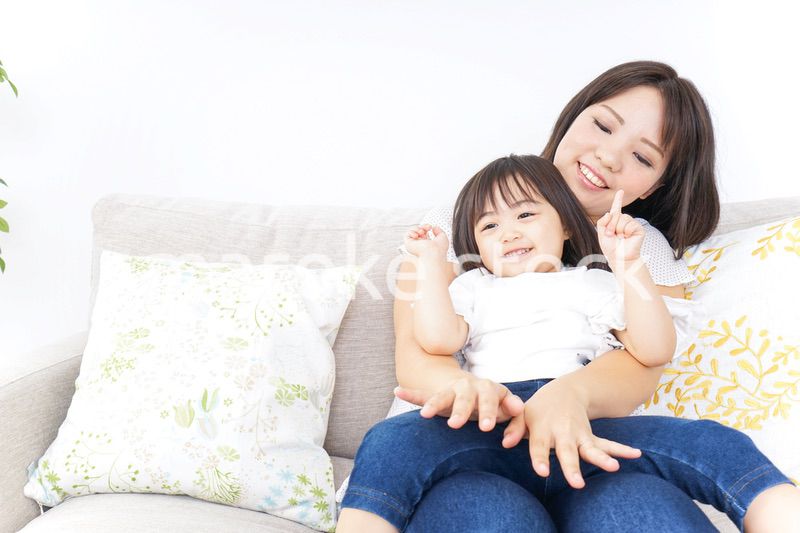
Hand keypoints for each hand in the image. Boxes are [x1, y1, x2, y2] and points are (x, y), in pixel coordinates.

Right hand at [395, 375, 524, 431]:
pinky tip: (398, 391)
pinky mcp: (437, 395)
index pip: (489, 398)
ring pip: (442, 396)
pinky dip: (411, 394)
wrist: (477, 389)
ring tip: (425, 415)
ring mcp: (451, 391)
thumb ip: (513, 409)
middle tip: (456, 425)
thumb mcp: (507, 405)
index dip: (487, 412)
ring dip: (434, 404)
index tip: (486, 428)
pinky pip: (423, 394)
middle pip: (464, 397)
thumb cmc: (495, 403)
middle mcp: (468, 386)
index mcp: (488, 388)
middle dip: (460, 410)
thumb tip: (517, 407)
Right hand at [404, 224, 448, 258]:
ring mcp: (414, 245)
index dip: (426, 227)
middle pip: (417, 231)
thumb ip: (439, 231)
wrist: (433, 254)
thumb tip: (434, 227)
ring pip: (412, 231)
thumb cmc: (439, 248)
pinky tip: (417, 235)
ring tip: (422, 232)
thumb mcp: (443, 237)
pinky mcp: (408, 244)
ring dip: (417, 228)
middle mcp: (420, 244)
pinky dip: (412, 232)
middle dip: (422, 227)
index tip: (430, 227)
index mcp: (427, 243)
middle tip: (428, 227)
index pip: (423, 232)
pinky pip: (407, 234)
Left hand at [501, 378, 640, 488]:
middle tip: (577, 483)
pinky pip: (607, 444)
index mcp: (542, 429)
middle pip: (567, 451)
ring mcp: (579, 435)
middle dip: (572, 467)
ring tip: (613, 467)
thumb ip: (514, 429)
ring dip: (602, 458)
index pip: (539, 447)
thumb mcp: (522, 414)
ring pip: (591, 448)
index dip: (540, 459)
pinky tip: (636, 454)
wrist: (565, 391)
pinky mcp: (591, 437)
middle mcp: (562, 433)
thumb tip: (505, 443)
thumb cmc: (539, 409)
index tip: (543, 472)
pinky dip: (621, 449)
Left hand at [596, 190, 644, 265]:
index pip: (616, 208)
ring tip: (620, 238)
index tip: (621, 191)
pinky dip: (626, 232)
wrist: (619, 258)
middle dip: (611, 226)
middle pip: (616, 214)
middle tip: (612, 236)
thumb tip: (610, 213)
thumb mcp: (601, 234)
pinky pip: (630, 224)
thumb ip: (601, 222)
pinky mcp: (638, 228)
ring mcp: (632, 224)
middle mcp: (624, 222)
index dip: (618, 199)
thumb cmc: (611, 248)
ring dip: (618, 229)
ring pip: (623, 218)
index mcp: (615, 222)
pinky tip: (627, 238)